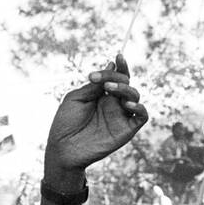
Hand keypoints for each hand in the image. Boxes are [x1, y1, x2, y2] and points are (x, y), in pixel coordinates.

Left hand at [44, 54, 147, 179]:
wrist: (62, 148)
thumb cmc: (65, 124)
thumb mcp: (76, 98)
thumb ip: (94, 85)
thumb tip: (111, 65)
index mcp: (101, 96)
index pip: (117, 77)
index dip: (120, 66)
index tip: (118, 56)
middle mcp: (113, 104)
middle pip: (126, 83)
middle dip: (116, 76)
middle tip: (100, 80)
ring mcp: (120, 116)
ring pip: (134, 96)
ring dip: (125, 88)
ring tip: (110, 88)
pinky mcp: (126, 130)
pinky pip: (141, 116)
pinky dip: (139, 107)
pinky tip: (127, 103)